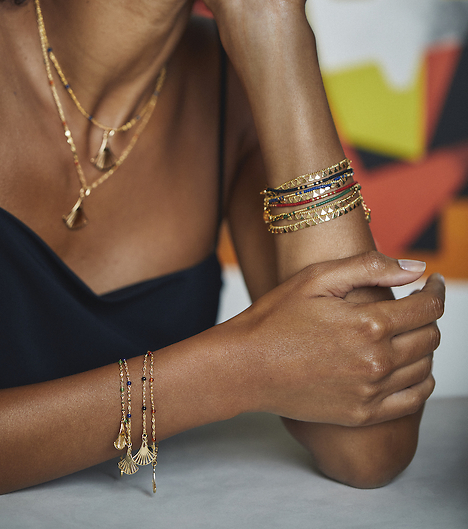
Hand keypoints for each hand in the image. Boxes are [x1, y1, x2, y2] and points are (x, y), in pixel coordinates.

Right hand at [235, 252, 443, 426]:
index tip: (432, 282)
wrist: (245, 366)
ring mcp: (371, 390)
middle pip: (430, 337)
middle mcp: (377, 360)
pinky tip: (409, 367)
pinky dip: (422, 381)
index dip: (436, 290)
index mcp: (369, 322)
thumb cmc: (276, 317)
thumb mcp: (317, 277)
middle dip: (429, 316)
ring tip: (407, 332)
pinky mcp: (363, 413)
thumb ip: (370, 266)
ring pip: (426, 367)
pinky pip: (413, 399)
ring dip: (424, 346)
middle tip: (415, 304)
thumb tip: (417, 268)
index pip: (427, 307)